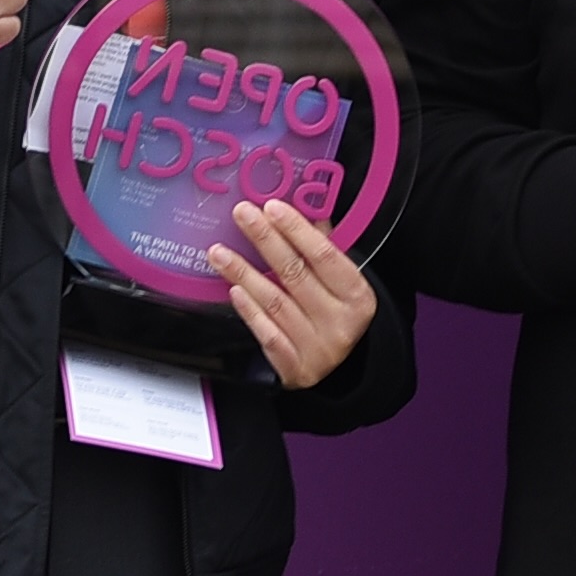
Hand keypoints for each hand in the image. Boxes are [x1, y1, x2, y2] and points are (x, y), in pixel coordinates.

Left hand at [208, 201, 380, 389]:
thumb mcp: (340, 284)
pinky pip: (267, 333)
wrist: (340, 370)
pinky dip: (249, 310)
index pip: (325, 256)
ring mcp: (317, 348)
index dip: (297, 230)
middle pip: (296, 274)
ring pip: (275, 303)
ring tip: (219, 251)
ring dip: (243, 273)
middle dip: (265, 240)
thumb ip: (323, 246)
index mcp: (357, 296)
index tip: (272, 207)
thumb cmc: (336, 316)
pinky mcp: (295, 367)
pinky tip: (233, 290)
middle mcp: (340, 323)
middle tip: (242, 215)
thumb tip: (301, 204)